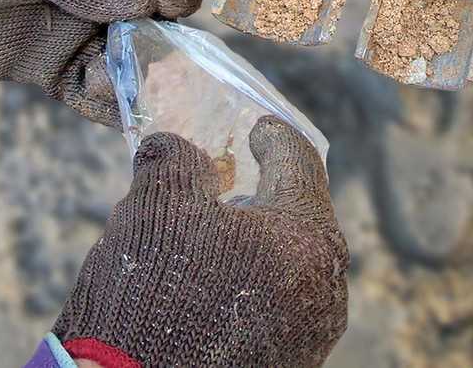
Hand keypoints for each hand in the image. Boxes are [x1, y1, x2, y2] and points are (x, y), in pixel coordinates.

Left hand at [0, 0, 202, 125]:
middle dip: (166, 48)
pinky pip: (94, 95)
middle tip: (154, 62)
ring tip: (115, 84)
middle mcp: (106, 2)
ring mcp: (83, 38)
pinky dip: (110, 107)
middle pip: (159, 28)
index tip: (168, 6)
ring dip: (137, 81)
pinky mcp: (57, 72)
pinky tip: (119, 114)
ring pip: (130, 67)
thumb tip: (144, 5)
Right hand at [53, 118, 348, 367]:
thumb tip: (179, 148)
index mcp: (305, 235)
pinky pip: (282, 301)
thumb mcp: (157, 203)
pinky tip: (214, 278)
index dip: (274, 137)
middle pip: (301, 214)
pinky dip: (255, 278)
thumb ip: (177, 159)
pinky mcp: (288, 365)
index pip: (298, 162)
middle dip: (268, 190)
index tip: (260, 128)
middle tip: (236, 176)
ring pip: (293, 262)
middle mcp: (323, 288)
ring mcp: (310, 334)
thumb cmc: (149, 292)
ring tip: (217, 229)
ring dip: (260, 238)